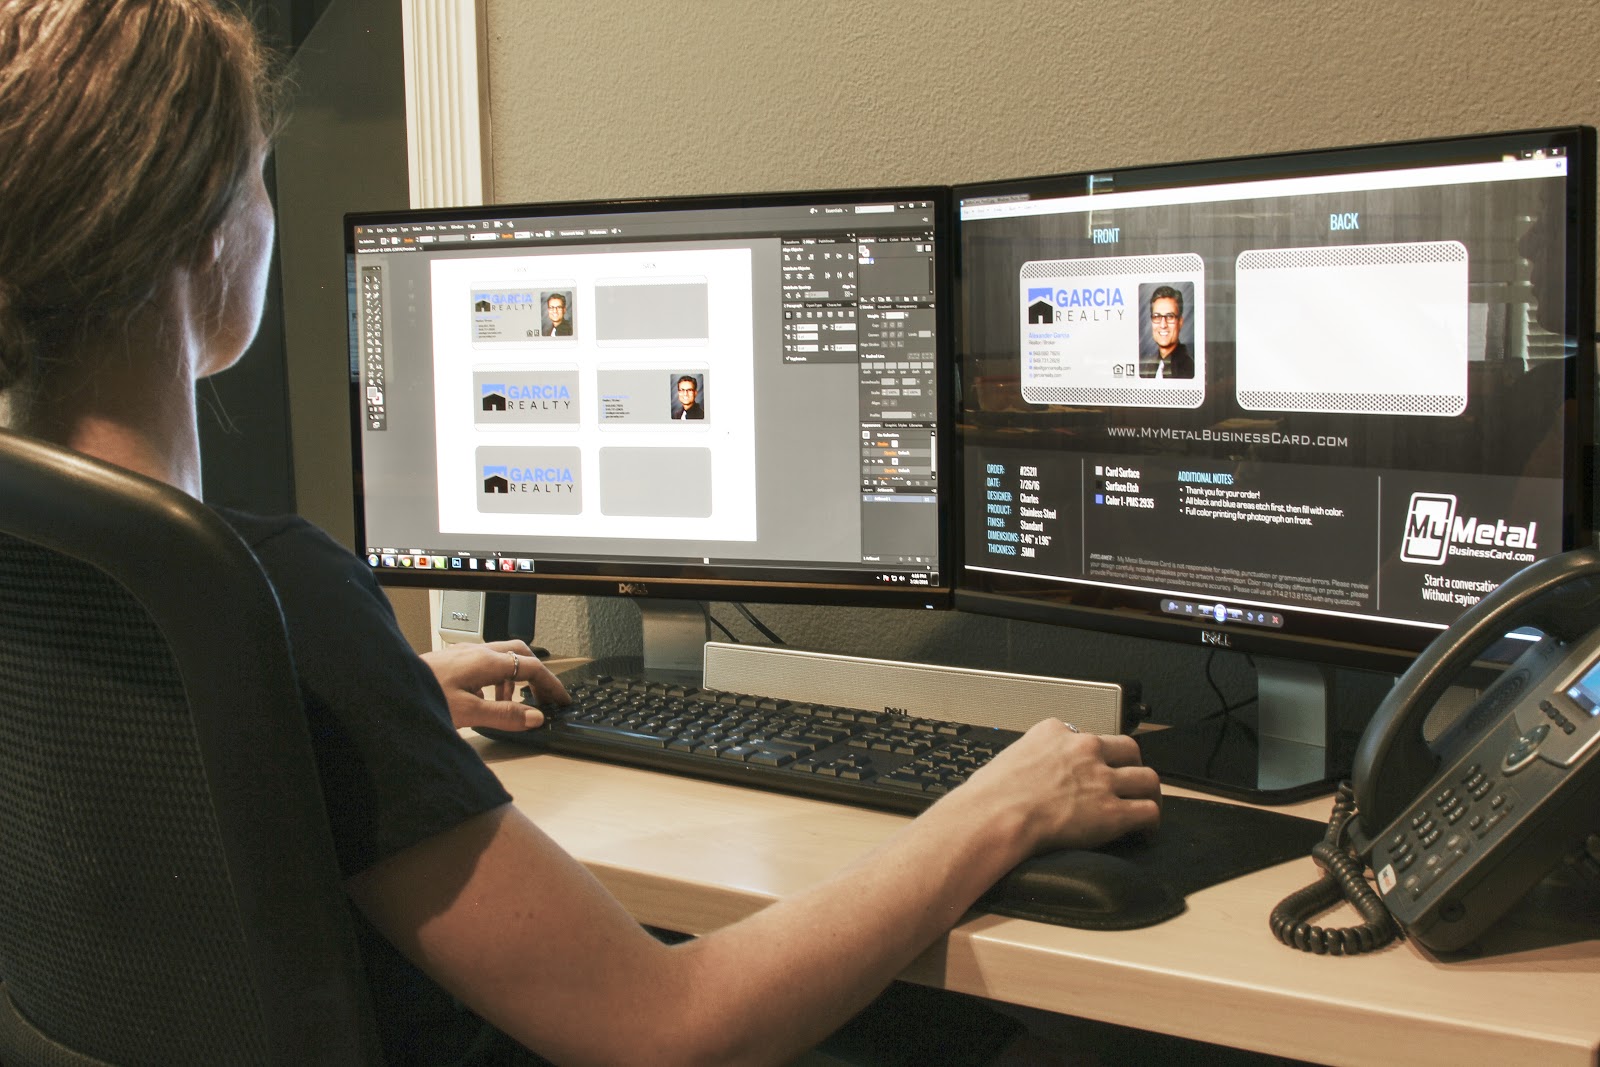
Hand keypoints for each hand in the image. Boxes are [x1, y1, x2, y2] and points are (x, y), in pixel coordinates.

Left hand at [421, 640, 569, 731]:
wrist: (385, 689)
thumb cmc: (421, 697)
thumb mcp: (467, 712)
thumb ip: (503, 715)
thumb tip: (534, 717)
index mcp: (485, 662)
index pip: (531, 667)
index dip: (550, 684)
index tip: (561, 699)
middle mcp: (476, 652)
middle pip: (519, 653)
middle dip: (536, 673)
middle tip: (544, 696)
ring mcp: (462, 655)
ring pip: (501, 658)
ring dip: (513, 679)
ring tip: (510, 705)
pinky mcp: (451, 662)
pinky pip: (483, 665)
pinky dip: (494, 681)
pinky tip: (483, 700)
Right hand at [958, 719, 1161, 853]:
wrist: (995, 816)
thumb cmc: (989, 795)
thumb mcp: (1008, 757)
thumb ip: (1029, 759)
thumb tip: (1026, 774)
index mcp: (1056, 732)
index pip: (1089, 736)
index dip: (1095, 755)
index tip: (1093, 768)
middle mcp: (1084, 750)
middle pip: (1129, 750)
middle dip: (1131, 767)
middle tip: (1127, 783)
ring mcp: (1101, 780)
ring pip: (1148, 778)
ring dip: (1147, 793)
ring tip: (1143, 805)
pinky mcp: (1112, 812)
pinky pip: (1149, 812)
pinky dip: (1150, 823)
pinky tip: (1144, 832)